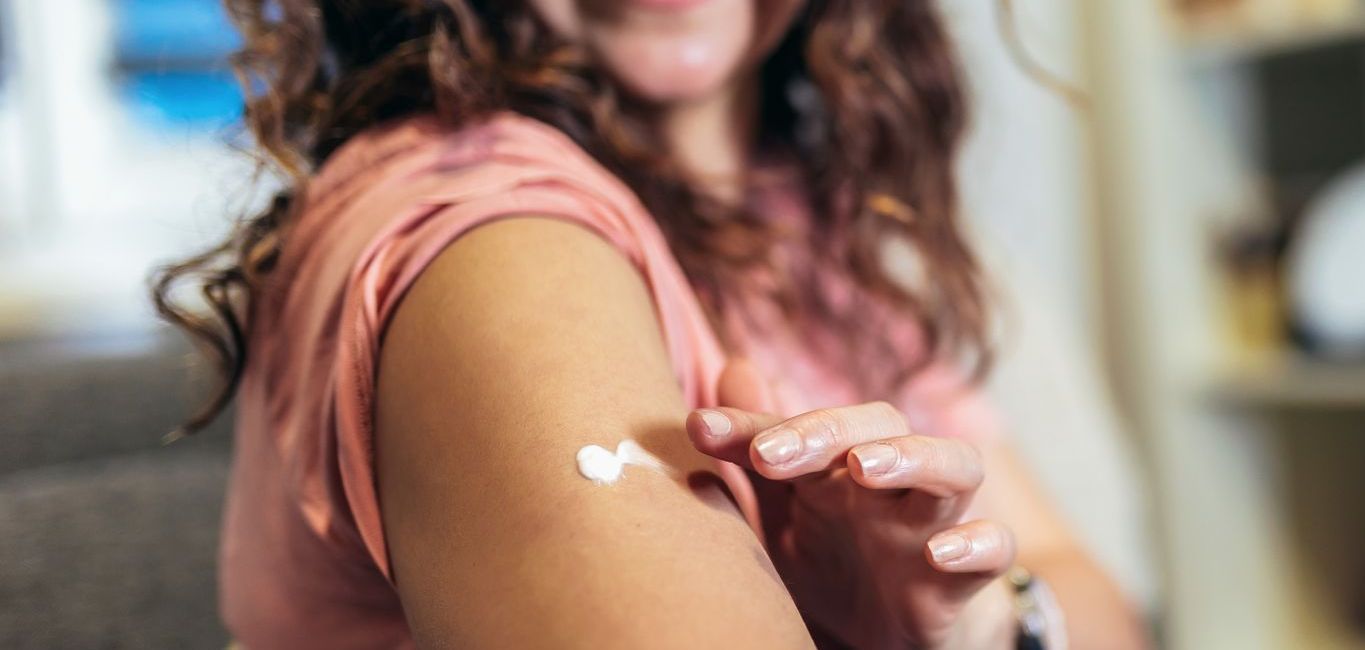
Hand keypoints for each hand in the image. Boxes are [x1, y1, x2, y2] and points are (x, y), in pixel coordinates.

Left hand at [687, 360, 1017, 648]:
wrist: (892, 632)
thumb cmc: (838, 555)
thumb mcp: (784, 510)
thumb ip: (754, 451)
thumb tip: (732, 368)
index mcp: (839, 462)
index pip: (801, 426)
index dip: (751, 424)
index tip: (701, 430)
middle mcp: (891, 481)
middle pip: (883, 424)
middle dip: (829, 429)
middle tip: (771, 452)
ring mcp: (933, 522)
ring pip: (955, 466)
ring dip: (914, 458)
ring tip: (866, 466)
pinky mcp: (965, 576)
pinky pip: (996, 546)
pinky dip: (977, 543)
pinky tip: (941, 551)